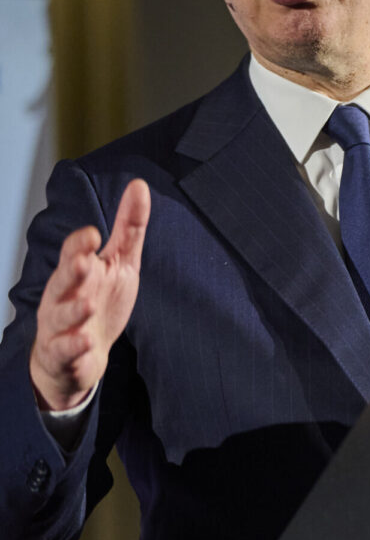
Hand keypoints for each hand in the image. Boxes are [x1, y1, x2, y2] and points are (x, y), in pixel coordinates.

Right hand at [29, 179, 149, 410]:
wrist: (82, 354)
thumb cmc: (100, 300)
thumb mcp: (120, 262)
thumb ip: (128, 227)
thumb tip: (140, 186)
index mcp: (78, 272)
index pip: (74, 252)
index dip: (80, 244)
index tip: (93, 234)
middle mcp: (64, 295)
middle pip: (62, 281)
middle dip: (71, 271)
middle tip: (84, 263)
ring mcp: (61, 325)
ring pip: (60, 316)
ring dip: (74, 311)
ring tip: (89, 305)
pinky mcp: (65, 354)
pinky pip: (65, 351)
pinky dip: (74, 347)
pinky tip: (87, 342)